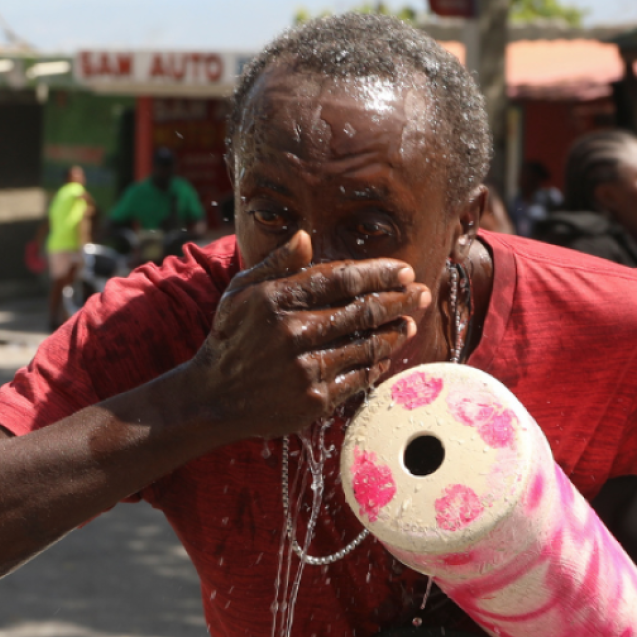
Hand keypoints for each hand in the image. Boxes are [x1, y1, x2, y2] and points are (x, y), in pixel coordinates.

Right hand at [189, 229, 430, 441]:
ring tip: (409, 324)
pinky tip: (385, 356)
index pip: (341, 279)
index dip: (379, 273)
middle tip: (421, 294)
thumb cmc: (232, 338)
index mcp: (277, 299)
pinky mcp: (314, 400)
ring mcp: (306, 369)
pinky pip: (357, 378)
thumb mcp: (242, 292)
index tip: (403, 271)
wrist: (214, 398)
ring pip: (366, 345)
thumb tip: (306, 237)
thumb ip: (276, 264)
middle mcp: (294, 333)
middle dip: (399, 300)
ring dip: (394, 333)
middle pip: (362, 310)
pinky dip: (375, 365)